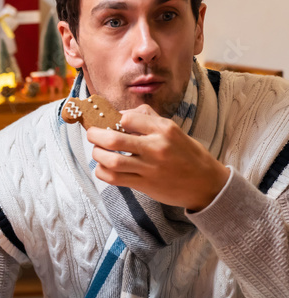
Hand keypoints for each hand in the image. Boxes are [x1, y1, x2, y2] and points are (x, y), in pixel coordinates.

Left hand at [86, 104, 229, 210]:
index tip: (109, 122)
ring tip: (97, 151)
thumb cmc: (188, 154)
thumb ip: (150, 120)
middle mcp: (156, 147)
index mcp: (165, 129)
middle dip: (95, 135)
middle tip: (91, 134)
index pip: (128, 118)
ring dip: (97, 155)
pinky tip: (103, 167)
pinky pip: (114, 178)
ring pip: (111, 161)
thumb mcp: (175, 131)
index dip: (113, 119)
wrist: (206, 184)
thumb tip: (123, 113)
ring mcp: (149, 168)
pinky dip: (102, 172)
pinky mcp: (144, 184)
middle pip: (113, 139)